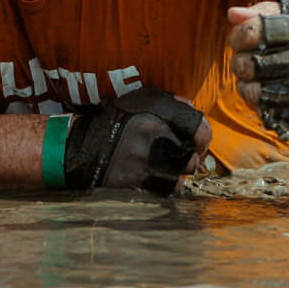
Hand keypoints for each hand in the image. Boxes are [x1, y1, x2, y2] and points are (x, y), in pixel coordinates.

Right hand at [64, 86, 211, 194]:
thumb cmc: (115, 119)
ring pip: (182, 173)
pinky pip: (168, 187)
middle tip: (186, 156)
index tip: (198, 141)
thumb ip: (168, 102)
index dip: (203, 138)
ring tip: (174, 167)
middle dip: (192, 157)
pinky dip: (171, 185)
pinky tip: (164, 178)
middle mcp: (154, 138)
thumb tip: (191, 107)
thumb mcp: (140, 100)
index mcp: (157, 116)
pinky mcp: (139, 179)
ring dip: (181, 171)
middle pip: (192, 156)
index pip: (198, 129)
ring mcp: (147, 161)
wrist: (85, 144)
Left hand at [228, 0, 288, 135]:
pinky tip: (272, 93)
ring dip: (247, 85)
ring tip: (257, 78)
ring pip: (252, 92)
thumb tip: (231, 14)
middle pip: (246, 64)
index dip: (238, 35)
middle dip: (240, 61)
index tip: (242, 38)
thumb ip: (267, 10)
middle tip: (248, 60)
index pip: (250, 33)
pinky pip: (267, 113)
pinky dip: (263, 104)